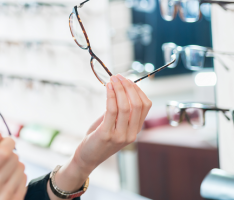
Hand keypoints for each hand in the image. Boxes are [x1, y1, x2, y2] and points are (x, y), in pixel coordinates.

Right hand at [0, 133, 26, 199]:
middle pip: (13, 158)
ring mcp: (3, 198)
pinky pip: (24, 179)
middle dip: (8, 152)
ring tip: (2, 169)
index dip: (6, 142)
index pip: (2, 153)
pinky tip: (7, 179)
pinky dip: (17, 175)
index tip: (4, 141)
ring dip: (13, 164)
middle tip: (0, 157)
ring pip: (20, 167)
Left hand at [49, 74, 151, 196]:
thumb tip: (120, 88)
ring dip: (119, 89)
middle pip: (137, 105)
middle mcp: (131, 134)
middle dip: (129, 87)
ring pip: (125, 107)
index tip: (127, 79)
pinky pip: (111, 111)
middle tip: (119, 76)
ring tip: (113, 79)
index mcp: (135, 130)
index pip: (145, 106)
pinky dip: (111, 96)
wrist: (87, 157)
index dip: (138, 90)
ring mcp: (120, 136)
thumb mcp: (113, 124)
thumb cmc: (99, 138)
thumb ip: (119, 111)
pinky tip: (108, 88)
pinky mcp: (106, 135)